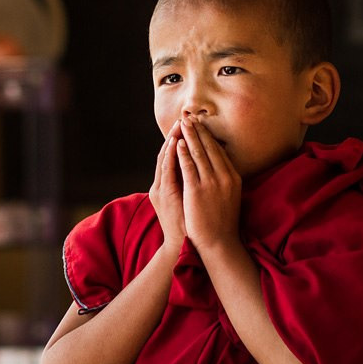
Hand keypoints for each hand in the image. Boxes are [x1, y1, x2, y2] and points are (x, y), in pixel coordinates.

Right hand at [149, 120, 186, 250]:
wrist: (183, 245)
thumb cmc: (189, 225)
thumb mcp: (189, 201)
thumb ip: (190, 184)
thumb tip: (202, 169)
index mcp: (166, 186)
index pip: (173, 156)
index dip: (180, 140)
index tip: (189, 125)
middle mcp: (160, 185)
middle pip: (168, 153)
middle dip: (176, 135)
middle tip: (184, 118)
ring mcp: (161, 189)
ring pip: (165, 159)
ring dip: (172, 141)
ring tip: (179, 125)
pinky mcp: (164, 194)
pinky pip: (167, 170)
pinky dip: (171, 156)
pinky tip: (176, 144)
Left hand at [176, 118, 241, 251]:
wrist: (218, 242)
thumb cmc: (222, 222)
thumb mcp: (229, 196)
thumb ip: (225, 180)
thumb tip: (220, 167)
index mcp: (233, 177)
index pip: (219, 151)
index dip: (209, 136)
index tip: (201, 125)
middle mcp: (224, 177)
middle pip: (209, 147)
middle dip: (198, 131)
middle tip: (190, 117)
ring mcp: (211, 183)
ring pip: (199, 153)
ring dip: (190, 136)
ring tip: (182, 123)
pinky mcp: (197, 191)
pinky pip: (189, 166)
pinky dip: (183, 153)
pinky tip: (179, 143)